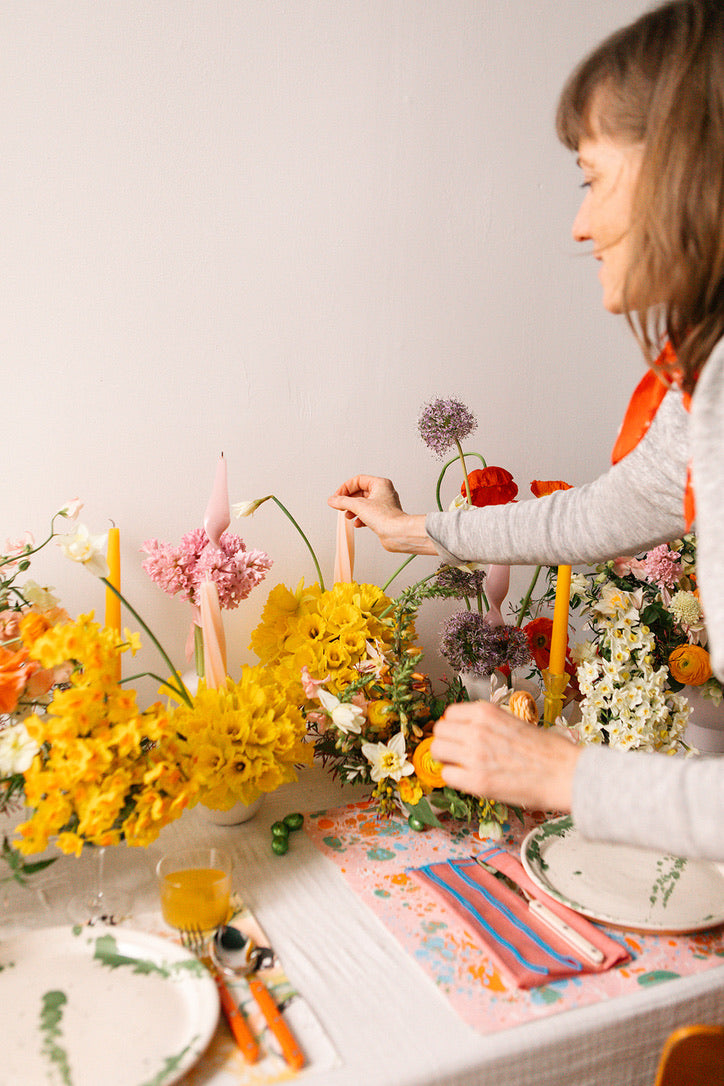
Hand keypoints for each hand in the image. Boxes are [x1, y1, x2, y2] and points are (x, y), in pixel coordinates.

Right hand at [328, 475, 435, 554]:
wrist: (398, 534)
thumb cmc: (386, 517)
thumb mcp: (359, 506)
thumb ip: (342, 501)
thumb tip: (332, 500)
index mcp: (380, 484)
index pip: (358, 480)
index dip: (345, 488)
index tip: (337, 497)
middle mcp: (383, 492)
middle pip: (359, 492)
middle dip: (348, 500)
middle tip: (340, 506)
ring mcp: (384, 505)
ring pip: (363, 504)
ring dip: (353, 510)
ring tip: (348, 515)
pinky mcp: (383, 517)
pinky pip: (368, 514)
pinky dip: (361, 517)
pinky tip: (358, 523)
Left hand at [431, 700, 580, 811]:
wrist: (566, 774)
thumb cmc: (547, 751)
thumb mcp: (513, 722)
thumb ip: (487, 725)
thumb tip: (465, 732)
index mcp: (486, 712)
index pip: (450, 714)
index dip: (453, 727)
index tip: (459, 736)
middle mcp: (476, 730)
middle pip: (439, 732)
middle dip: (446, 742)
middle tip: (457, 754)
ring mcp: (474, 755)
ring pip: (437, 752)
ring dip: (447, 760)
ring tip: (462, 767)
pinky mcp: (476, 781)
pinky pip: (447, 776)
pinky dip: (455, 779)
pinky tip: (470, 780)